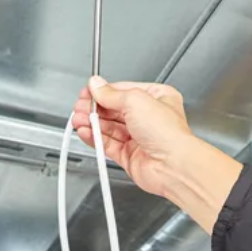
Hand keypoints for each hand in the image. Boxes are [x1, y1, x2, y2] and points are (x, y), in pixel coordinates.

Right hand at [72, 77, 243, 232]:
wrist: (173, 165)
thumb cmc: (168, 133)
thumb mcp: (136, 101)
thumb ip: (111, 94)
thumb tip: (96, 85)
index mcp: (156, 98)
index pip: (123, 91)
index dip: (103, 92)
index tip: (88, 92)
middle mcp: (148, 118)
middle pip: (114, 110)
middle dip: (95, 108)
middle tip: (80, 107)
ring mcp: (139, 138)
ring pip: (109, 127)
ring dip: (92, 123)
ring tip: (78, 120)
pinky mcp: (129, 156)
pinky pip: (108, 144)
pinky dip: (95, 138)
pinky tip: (86, 132)